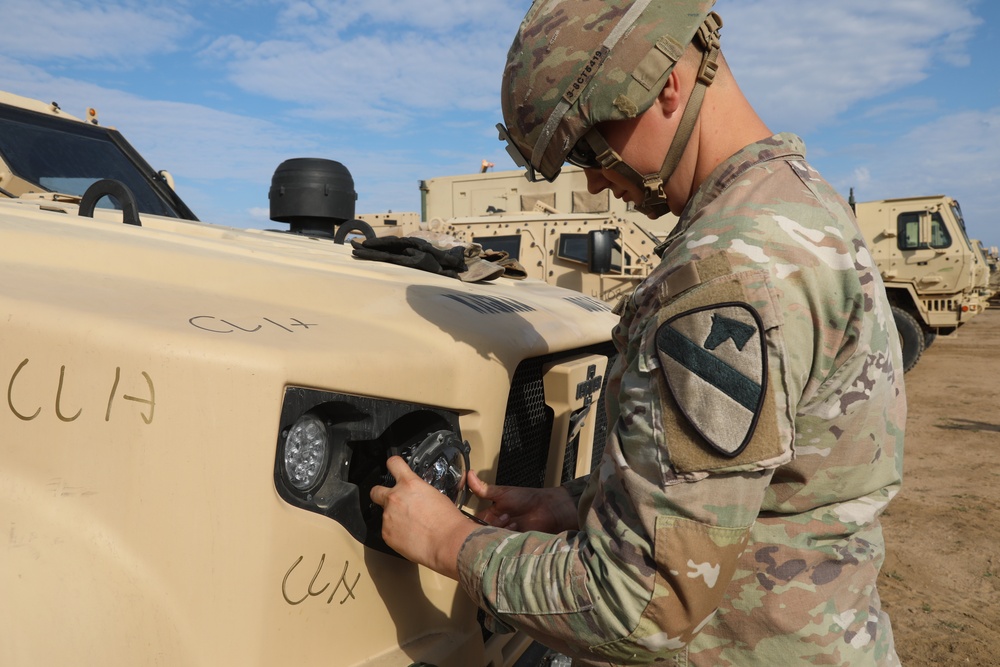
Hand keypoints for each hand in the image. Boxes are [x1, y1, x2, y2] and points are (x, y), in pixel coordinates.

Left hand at [370, 456, 476, 578]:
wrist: (446, 542)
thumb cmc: (447, 520)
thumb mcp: (435, 495)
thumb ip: (418, 492)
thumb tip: (415, 497)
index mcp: (409, 484)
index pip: (394, 464)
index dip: (393, 464)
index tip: (392, 467)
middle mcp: (394, 498)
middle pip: (376, 491)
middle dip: (380, 494)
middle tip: (391, 501)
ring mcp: (388, 517)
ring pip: (385, 514)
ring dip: (394, 517)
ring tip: (411, 527)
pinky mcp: (386, 534)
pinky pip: (388, 530)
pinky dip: (396, 533)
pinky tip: (409, 536)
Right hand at [467, 470, 578, 533]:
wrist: (547, 508)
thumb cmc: (526, 498)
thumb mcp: (503, 493)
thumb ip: (484, 488)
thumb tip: (469, 473)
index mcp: (490, 515)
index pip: (474, 523)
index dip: (474, 522)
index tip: (479, 519)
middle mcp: (495, 527)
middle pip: (483, 533)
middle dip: (492, 526)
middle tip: (506, 516)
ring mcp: (504, 536)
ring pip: (493, 540)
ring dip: (503, 530)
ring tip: (515, 521)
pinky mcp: (513, 544)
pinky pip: (504, 546)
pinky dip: (509, 539)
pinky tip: (517, 530)